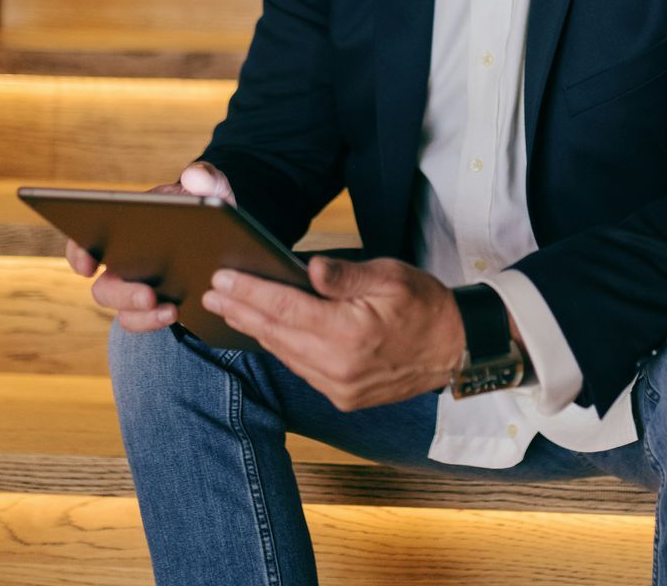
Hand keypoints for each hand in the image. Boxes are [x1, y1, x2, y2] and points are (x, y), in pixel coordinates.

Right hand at [63, 162, 235, 332]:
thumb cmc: (206, 207)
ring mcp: (140, 289)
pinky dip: (158, 321)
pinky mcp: (159, 307)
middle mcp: (124, 265)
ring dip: (143, 314)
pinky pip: (147, 321)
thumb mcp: (210, 188)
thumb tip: (194, 177)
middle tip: (148, 294)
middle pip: (105, 288)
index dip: (79, 253)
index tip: (87, 265)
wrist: (227, 235)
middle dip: (123, 294)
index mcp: (124, 229)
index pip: (86, 243)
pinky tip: (179, 312)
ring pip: (125, 312)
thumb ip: (205, 178)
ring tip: (171, 310)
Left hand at [204, 255, 465, 411]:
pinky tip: (265, 331)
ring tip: (229, 308)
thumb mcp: (391, 276)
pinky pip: (300, 369)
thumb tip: (309, 268)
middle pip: (276, 335)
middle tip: (210, 293)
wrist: (456, 349)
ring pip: (285, 355)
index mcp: (350, 334)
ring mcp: (340, 388)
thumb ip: (347, 275)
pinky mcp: (343, 397)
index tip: (222, 279)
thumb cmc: (425, 306)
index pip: (286, 310)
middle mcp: (340, 367)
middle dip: (241, 311)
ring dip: (255, 330)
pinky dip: (280, 347)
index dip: (250, 293)